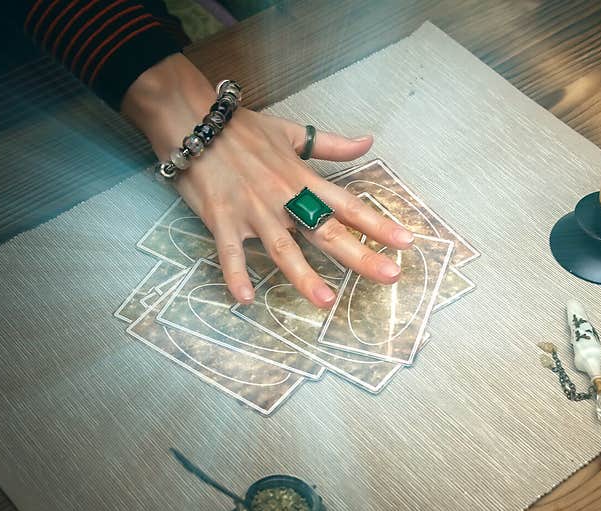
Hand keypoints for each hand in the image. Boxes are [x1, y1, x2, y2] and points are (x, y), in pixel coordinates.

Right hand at [122, 54, 413, 308]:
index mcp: (302, 179)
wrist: (194, 120)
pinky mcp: (222, 219)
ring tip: (326, 301)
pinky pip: (230, 252)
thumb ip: (331, 145)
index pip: (348, 205)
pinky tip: (245, 299)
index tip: (406, 243)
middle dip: (359, 254)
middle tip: (389, 276)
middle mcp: (283, 198)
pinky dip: (235, 274)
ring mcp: (253, 211)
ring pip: (283, 248)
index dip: (379, 224)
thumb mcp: (291, 133)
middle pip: (326, 231)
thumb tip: (369, 141)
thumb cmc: (242, 129)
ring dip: (304, 276)